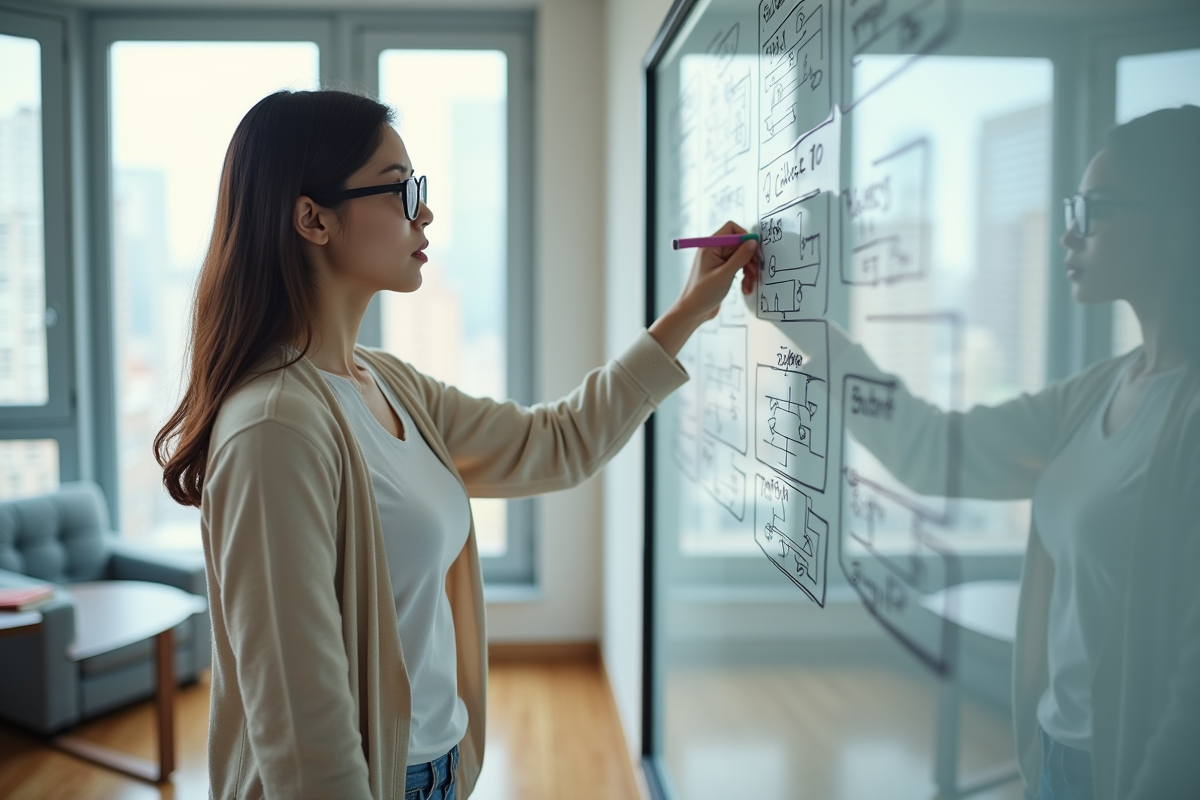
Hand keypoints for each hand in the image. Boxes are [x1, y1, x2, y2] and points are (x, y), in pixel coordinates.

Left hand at [649, 221, 761, 357]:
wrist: (692, 312)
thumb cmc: (703, 294)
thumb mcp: (724, 275)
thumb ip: (740, 257)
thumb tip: (753, 242)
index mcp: (710, 246)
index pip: (731, 229)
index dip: (745, 236)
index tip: (755, 250)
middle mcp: (714, 251)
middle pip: (739, 244)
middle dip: (749, 258)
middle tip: (755, 271)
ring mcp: (718, 261)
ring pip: (741, 257)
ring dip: (748, 270)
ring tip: (749, 285)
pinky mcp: (722, 271)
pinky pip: (738, 268)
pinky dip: (743, 277)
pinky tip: (745, 289)